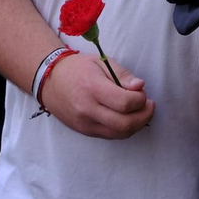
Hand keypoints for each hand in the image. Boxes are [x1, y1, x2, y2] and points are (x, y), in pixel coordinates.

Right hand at [40, 53, 154, 139]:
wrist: (49, 81)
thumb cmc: (77, 68)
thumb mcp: (100, 62)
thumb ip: (122, 75)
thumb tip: (140, 86)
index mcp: (92, 88)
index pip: (124, 103)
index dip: (140, 100)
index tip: (142, 92)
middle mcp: (87, 109)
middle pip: (124, 124)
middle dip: (144, 116)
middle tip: (149, 105)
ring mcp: (85, 123)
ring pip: (119, 134)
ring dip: (137, 125)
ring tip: (141, 111)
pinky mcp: (84, 131)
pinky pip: (110, 135)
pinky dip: (124, 129)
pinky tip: (128, 117)